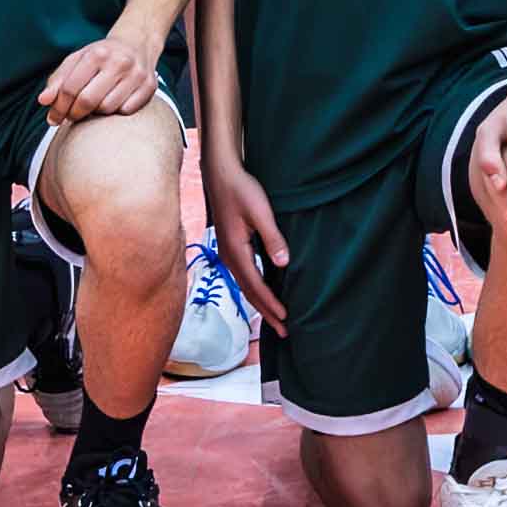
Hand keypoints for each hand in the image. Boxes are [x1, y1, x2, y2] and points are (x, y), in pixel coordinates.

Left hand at [39, 27, 162, 124]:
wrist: (137, 43)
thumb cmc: (101, 56)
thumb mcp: (77, 60)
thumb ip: (58, 80)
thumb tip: (43, 101)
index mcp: (97, 53)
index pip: (71, 88)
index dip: (59, 107)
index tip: (53, 118)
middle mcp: (118, 62)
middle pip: (88, 101)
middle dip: (75, 114)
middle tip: (71, 117)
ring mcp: (136, 74)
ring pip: (108, 109)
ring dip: (96, 114)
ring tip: (92, 107)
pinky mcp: (149, 86)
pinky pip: (126, 111)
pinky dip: (115, 112)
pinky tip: (111, 104)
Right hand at [206, 160, 293, 329]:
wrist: (220, 174)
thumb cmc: (241, 189)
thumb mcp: (260, 211)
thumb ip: (272, 237)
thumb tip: (284, 263)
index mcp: (236, 251)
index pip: (256, 285)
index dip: (271, 304)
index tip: (285, 319)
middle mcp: (229, 257)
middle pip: (249, 292)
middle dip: (266, 313)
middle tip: (284, 331)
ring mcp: (228, 253)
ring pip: (245, 286)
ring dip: (261, 303)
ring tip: (276, 319)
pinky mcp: (230, 248)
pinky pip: (243, 276)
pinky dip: (255, 289)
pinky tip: (264, 293)